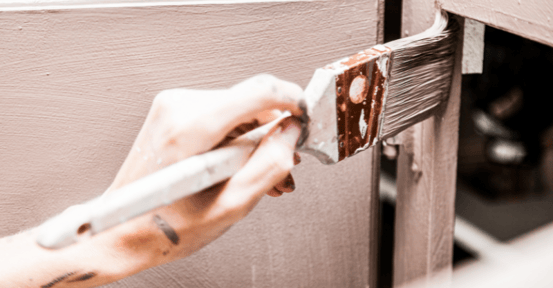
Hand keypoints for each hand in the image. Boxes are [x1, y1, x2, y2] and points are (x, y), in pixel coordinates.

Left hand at [104, 74, 304, 275]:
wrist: (124, 229)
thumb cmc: (168, 225)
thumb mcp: (231, 206)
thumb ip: (269, 166)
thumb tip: (291, 134)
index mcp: (190, 129)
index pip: (259, 91)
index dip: (292, 102)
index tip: (306, 118)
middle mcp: (179, 107)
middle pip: (250, 104)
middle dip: (271, 136)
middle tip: (281, 169)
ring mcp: (174, 106)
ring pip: (238, 111)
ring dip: (254, 142)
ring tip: (256, 177)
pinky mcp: (174, 111)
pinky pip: (222, 116)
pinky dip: (236, 140)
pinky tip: (238, 167)